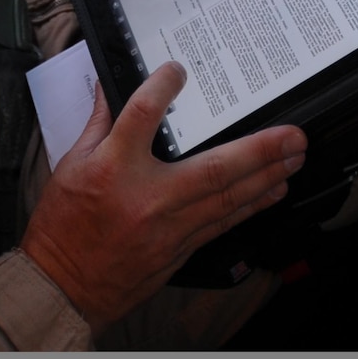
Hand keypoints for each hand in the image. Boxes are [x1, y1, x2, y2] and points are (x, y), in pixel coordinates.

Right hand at [19, 62, 305, 327]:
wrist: (63, 287)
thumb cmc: (63, 227)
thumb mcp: (70, 165)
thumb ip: (98, 123)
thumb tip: (109, 87)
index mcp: (113, 168)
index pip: (143, 114)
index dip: (163, 87)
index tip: (178, 70)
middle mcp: (148, 197)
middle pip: (214, 168)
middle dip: (260, 150)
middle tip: (293, 135)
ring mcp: (169, 227)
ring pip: (228, 198)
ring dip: (267, 176)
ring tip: (294, 157)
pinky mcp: (179, 249)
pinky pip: (222, 224)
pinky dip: (250, 206)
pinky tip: (272, 191)